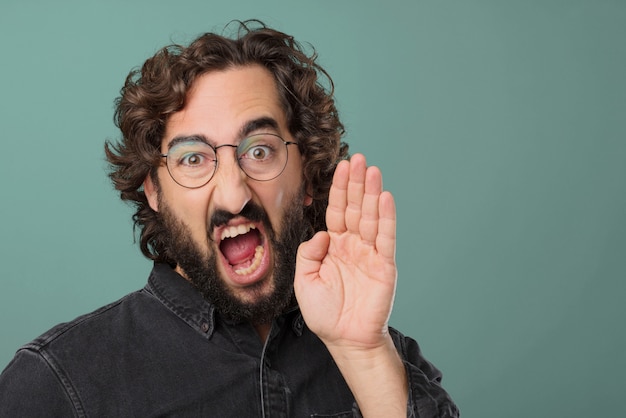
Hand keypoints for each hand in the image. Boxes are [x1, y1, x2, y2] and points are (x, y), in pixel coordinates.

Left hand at [294, 153, 396, 350]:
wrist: (345, 339)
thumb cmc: (324, 312)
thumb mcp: (304, 280)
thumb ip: (308, 253)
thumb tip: (323, 233)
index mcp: (334, 246)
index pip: (337, 211)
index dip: (339, 189)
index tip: (341, 167)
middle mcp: (353, 245)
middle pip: (355, 207)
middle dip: (356, 183)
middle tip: (359, 158)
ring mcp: (370, 253)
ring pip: (371, 217)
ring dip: (371, 193)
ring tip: (373, 170)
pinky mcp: (384, 265)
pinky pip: (385, 237)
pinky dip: (386, 217)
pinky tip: (385, 197)